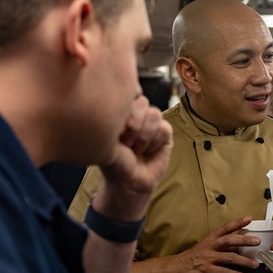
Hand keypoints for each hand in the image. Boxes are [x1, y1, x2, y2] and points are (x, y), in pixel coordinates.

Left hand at [96, 96, 173, 216]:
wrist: (128, 181)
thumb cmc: (115, 161)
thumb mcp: (107, 137)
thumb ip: (115, 116)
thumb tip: (126, 101)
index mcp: (121, 110)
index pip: (129, 91)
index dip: (126, 106)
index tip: (118, 125)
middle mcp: (137, 114)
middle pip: (142, 102)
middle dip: (133, 125)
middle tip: (125, 142)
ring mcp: (152, 123)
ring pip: (154, 114)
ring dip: (144, 136)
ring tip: (136, 149)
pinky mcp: (165, 134)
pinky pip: (165, 128)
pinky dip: (155, 142)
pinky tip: (148, 151)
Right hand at [173, 216, 260, 272]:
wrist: (178, 266)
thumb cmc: (197, 255)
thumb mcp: (209, 246)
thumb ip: (223, 245)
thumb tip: (242, 246)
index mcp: (211, 238)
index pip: (226, 227)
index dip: (237, 222)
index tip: (249, 218)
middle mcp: (210, 246)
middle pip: (229, 240)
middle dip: (244, 240)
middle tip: (257, 241)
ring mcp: (208, 257)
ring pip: (229, 258)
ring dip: (244, 261)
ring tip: (255, 264)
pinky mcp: (206, 269)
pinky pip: (223, 271)